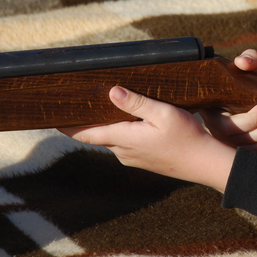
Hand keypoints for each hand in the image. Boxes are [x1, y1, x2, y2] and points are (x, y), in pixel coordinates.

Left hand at [59, 86, 235, 191]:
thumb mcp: (164, 114)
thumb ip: (137, 103)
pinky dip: (120, 131)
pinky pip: (125, 143)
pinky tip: (129, 121)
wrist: (205, 164)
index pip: (86, 133)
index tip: (51, 117)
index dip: (67, 126)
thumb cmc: (187, 137)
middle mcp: (124, 151)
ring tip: (101, 107)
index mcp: (124, 139)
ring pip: (112, 139)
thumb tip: (111, 92)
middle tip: (75, 104)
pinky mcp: (144, 160)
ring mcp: (134, 158)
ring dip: (106, 125)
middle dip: (86, 121)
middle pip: (98, 134)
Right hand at [199, 49, 256, 150]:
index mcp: (211, 101)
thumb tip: (242, 61)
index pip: (218, 116)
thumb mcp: (256, 64)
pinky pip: (243, 153)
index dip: (243, 118)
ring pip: (235, 145)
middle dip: (253, 128)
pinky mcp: (232, 144)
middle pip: (226, 133)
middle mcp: (212, 120)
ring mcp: (221, 135)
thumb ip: (251, 58)